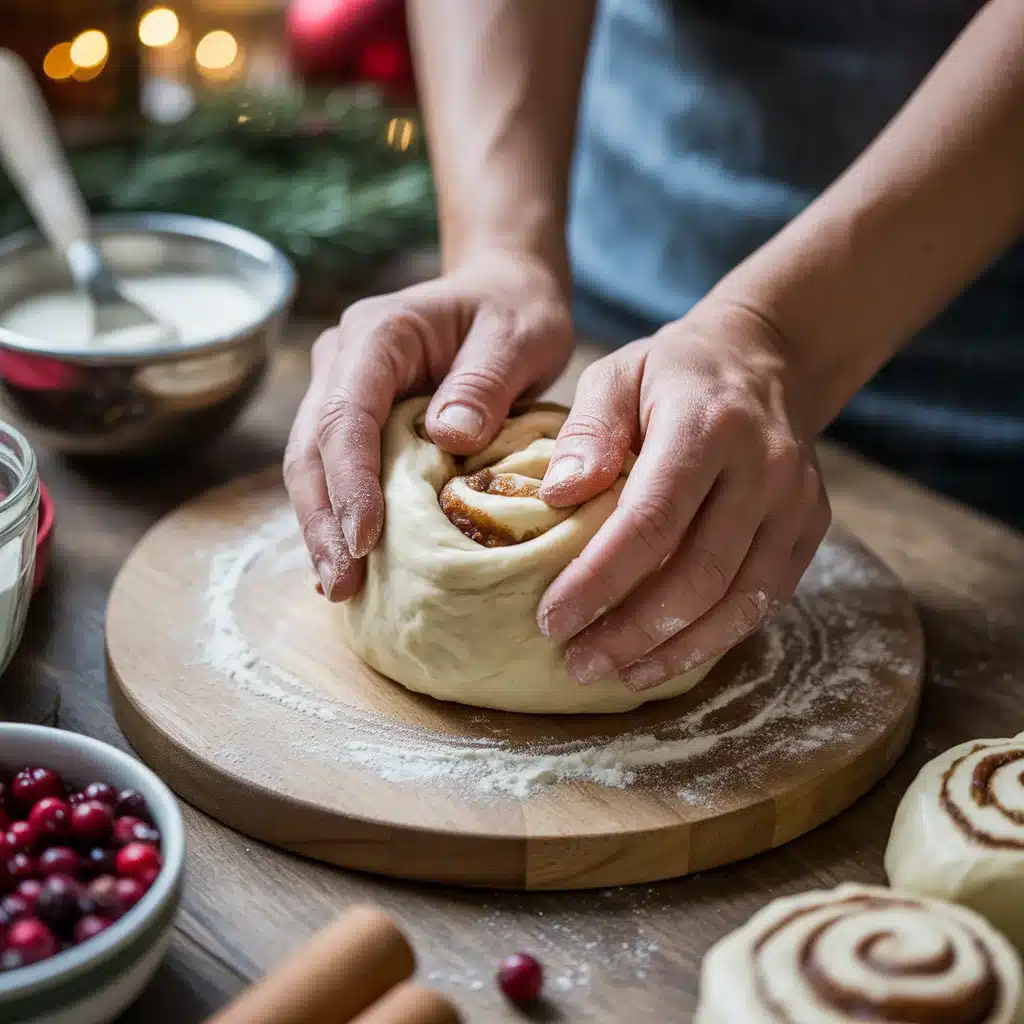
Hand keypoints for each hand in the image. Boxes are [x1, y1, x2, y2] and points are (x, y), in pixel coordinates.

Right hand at [284, 252, 573, 600]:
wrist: (502, 293)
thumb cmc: (515, 312)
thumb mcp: (519, 336)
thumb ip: (485, 382)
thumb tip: (448, 436)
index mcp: (377, 334)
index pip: (346, 414)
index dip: (350, 481)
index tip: (366, 540)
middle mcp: (343, 360)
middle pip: (313, 448)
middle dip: (323, 520)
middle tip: (342, 584)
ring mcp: (340, 389)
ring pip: (312, 466)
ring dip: (323, 528)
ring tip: (340, 587)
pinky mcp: (354, 420)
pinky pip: (334, 473)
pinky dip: (338, 518)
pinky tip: (350, 565)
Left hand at [536, 300, 830, 690]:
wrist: (766, 358)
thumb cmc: (673, 373)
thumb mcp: (616, 374)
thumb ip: (586, 432)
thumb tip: (556, 497)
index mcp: (706, 424)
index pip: (650, 520)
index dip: (599, 579)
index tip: (552, 619)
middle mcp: (763, 467)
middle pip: (698, 572)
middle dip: (632, 630)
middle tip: (577, 662)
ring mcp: (797, 501)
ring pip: (740, 600)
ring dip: (676, 650)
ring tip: (618, 674)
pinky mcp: (810, 527)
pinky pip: (765, 600)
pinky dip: (715, 638)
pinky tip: (666, 656)